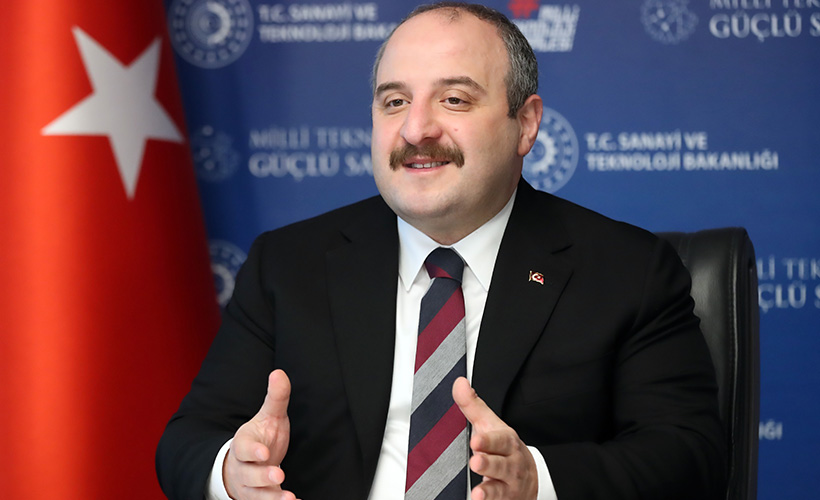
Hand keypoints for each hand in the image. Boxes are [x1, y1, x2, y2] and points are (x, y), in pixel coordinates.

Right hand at [223, 370, 296, 499]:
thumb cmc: (260, 437)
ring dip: (271, 498)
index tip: (264, 453)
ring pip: (256, 495)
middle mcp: (243, 467)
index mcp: (243, 444)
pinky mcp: (258, 498)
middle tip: (279, 475)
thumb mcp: (268, 416)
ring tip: (288, 497)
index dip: (252, 451)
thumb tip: (279, 373)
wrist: (246, 463)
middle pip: (249, 474)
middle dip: (262, 476)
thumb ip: (276, 397)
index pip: (243, 448)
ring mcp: (249, 486)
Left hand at [453, 377, 537, 499]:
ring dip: (490, 491)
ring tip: (479, 493)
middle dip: (489, 464)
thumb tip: (459, 382)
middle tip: (476, 461)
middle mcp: (511, 465)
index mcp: (507, 443)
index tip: (476, 441)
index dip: (488, 441)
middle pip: (501, 466)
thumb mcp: (490, 425)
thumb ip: (472, 405)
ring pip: (500, 490)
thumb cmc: (503, 448)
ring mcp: (508, 486)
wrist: (530, 478)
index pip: (500, 441)